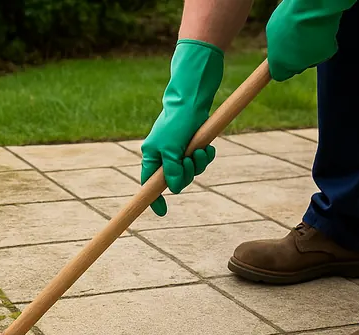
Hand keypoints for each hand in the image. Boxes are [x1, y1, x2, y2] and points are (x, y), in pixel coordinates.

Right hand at [140, 39, 223, 215]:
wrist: (192, 99)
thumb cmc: (177, 122)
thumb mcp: (171, 149)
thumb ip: (170, 171)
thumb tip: (173, 189)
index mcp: (152, 156)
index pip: (149, 184)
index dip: (155, 199)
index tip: (162, 212)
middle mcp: (164, 155)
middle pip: (174, 180)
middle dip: (186, 174)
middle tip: (191, 161)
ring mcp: (179, 150)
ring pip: (190, 171)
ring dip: (198, 164)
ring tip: (201, 151)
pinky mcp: (193, 144)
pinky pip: (201, 161)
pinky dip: (206, 157)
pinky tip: (208, 148)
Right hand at [265, 0, 356, 81]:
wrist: (312, 6)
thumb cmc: (319, 32)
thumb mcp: (323, 53)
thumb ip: (313, 59)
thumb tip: (312, 56)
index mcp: (279, 64)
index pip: (279, 75)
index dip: (291, 70)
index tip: (302, 65)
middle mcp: (271, 48)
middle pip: (280, 55)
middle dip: (294, 52)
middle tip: (311, 45)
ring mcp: (272, 31)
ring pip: (282, 38)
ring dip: (294, 36)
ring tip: (310, 28)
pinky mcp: (275, 16)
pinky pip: (284, 24)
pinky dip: (293, 22)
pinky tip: (305, 17)